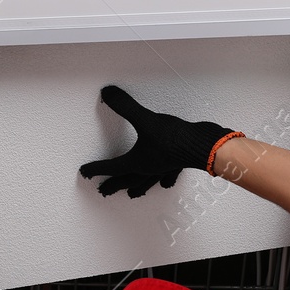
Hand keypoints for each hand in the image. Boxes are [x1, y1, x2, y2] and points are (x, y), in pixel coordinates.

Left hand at [79, 86, 239, 197]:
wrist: (205, 145)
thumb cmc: (175, 137)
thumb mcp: (145, 119)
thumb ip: (125, 107)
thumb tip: (108, 94)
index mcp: (138, 161)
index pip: (111, 167)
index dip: (96, 168)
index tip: (85, 172)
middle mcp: (148, 169)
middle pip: (126, 180)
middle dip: (113, 185)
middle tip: (102, 191)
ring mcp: (164, 169)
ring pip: (146, 183)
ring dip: (137, 188)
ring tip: (131, 195)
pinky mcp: (178, 164)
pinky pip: (167, 177)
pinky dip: (164, 181)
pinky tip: (165, 184)